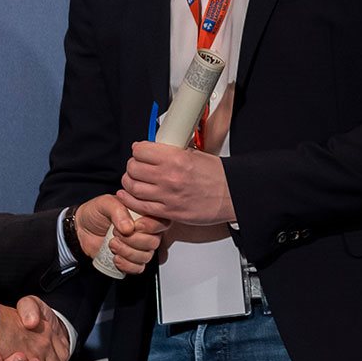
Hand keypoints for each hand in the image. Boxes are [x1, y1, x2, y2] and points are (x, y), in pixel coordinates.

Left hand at [77, 193, 168, 274]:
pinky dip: (127, 265)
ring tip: (112, 244)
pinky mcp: (132, 260)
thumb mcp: (105, 203)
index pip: (161, 223)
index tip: (134, 225)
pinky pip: (139, 268)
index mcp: (144, 214)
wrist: (81, 229)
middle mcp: (145, 231)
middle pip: (154, 242)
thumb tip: (129, 227)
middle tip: (115, 234)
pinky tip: (115, 258)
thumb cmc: (95, 213)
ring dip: (127, 252)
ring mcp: (140, 247)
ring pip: (146, 256)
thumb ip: (118, 210)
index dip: (150, 227)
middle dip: (133, 241)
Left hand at [119, 143, 234, 226]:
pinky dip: (130, 200)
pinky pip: (141, 206)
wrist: (232, 196)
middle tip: (136, 166)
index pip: (141, 151)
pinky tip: (129, 196)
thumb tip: (157, 148)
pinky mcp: (169, 212)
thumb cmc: (218, 176)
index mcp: (176, 158)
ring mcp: (168, 196)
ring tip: (132, 180)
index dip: (138, 150)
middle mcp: (169, 177)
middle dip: (132, 165)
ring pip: (133, 188)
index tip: (140, 151)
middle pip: (133, 168)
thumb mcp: (196, 155)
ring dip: (129, 183)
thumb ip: (173, 152)